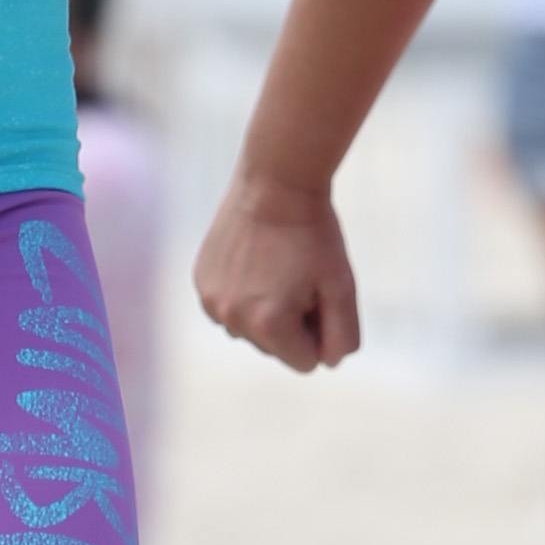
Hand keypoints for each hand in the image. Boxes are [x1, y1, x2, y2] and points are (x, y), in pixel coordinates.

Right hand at [194, 176, 360, 372]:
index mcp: (269, 326)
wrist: (274, 182)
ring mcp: (211, 301)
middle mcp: (233, 320)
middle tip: (298, 275)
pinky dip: (244, 294)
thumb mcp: (342, 287)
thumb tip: (327, 362)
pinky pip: (229, 308)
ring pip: (250, 329)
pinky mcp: (201, 281)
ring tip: (276, 267)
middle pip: (275, 347)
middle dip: (292, 322)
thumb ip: (343, 336)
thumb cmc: (314, 235)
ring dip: (266, 309)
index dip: (320, 329)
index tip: (318, 292)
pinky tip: (254, 260)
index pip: (306, 362)